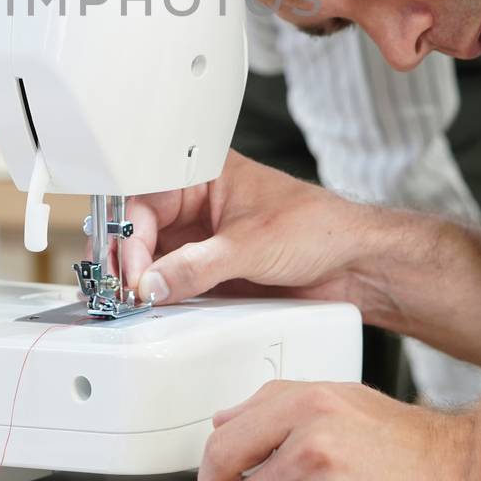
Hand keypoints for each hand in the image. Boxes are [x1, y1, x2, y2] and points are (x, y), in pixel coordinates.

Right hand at [120, 150, 362, 305]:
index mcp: (204, 175)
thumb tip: (154, 283)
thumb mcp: (251, 245)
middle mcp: (199, 204)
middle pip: (142, 229)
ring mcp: (204, 239)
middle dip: (130, 259)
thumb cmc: (319, 228)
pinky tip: (157, 306)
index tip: (133, 269)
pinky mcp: (212, 271)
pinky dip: (161, 295)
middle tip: (126, 289)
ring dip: (143, 279)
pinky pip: (174, 281)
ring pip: (154, 257)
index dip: (132, 234)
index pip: (147, 198)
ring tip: (136, 300)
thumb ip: (197, 266)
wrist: (354, 266)